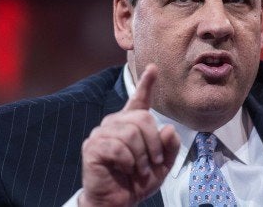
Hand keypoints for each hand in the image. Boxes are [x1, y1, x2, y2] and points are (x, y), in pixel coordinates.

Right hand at [79, 64, 179, 205]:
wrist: (117, 202)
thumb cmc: (136, 182)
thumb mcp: (162, 165)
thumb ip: (169, 147)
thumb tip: (169, 129)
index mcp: (131, 124)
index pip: (139, 100)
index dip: (146, 84)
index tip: (153, 68)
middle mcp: (114, 124)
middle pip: (142, 119)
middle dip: (154, 143)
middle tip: (154, 162)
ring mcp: (101, 134)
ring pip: (130, 133)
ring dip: (141, 156)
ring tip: (139, 169)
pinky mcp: (92, 147)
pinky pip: (117, 147)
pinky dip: (128, 161)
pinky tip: (125, 169)